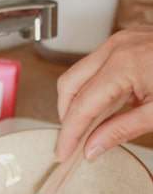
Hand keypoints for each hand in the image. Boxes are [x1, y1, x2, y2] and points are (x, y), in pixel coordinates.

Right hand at [55, 27, 152, 162]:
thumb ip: (121, 131)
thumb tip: (92, 148)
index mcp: (124, 64)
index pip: (81, 105)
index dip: (69, 133)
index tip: (64, 153)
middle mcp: (116, 47)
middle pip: (70, 85)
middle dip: (67, 116)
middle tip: (73, 142)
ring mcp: (121, 40)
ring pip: (80, 74)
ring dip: (79, 102)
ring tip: (90, 128)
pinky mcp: (127, 41)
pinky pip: (96, 66)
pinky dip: (94, 89)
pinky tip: (106, 109)